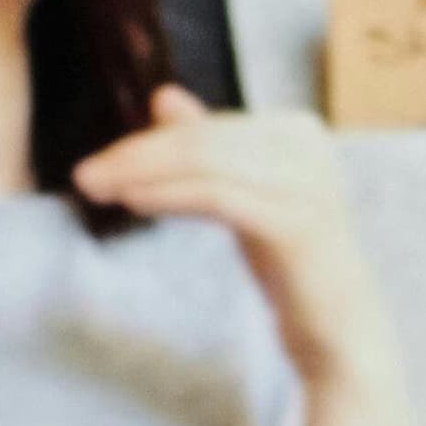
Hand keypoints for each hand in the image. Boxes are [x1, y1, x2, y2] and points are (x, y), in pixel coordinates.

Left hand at [72, 92, 401, 409]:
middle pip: (204, 140)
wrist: (340, 328)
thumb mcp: (244, 197)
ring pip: (209, 163)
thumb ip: (209, 150)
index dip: (148, 142)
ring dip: (146, 174)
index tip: (97, 164)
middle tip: (84, 175)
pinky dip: (173, 196)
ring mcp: (304, 181)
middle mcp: (304, 145)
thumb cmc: (290, 266)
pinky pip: (220, 198)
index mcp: (293, 132)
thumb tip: (162, 97)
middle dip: (138, 155)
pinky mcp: (296, 222)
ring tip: (99, 188)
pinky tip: (136, 203)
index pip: (207, 128)